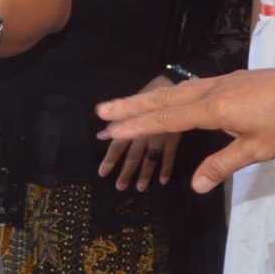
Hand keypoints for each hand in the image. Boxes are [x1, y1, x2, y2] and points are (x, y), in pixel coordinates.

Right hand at [96, 61, 274, 193]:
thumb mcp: (257, 149)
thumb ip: (222, 165)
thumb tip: (195, 186)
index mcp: (214, 109)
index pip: (167, 119)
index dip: (136, 127)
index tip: (108, 131)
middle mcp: (212, 91)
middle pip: (164, 100)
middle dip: (131, 107)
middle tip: (100, 112)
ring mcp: (222, 82)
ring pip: (176, 91)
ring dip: (149, 99)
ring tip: (125, 105)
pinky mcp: (233, 80)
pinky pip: (191, 87)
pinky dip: (171, 94)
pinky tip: (172, 99)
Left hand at [96, 76, 182, 191]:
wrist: (174, 84)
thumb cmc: (150, 93)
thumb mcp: (131, 106)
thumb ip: (116, 123)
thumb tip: (99, 135)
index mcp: (132, 124)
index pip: (117, 145)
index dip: (110, 160)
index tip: (102, 174)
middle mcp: (144, 133)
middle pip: (133, 156)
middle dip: (126, 172)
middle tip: (119, 187)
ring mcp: (160, 136)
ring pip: (150, 159)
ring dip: (144, 174)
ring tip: (139, 188)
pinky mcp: (175, 137)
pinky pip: (171, 155)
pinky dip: (166, 168)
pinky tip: (162, 181)